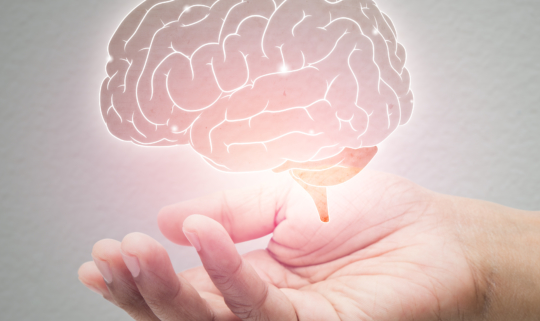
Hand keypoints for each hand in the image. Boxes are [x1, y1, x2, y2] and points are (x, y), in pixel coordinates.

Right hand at [77, 170, 487, 319]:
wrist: (438, 231)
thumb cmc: (375, 213)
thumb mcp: (287, 194)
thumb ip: (232, 210)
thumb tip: (169, 219)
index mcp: (254, 278)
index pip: (186, 289)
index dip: (142, 277)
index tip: (101, 255)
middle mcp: (266, 309)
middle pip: (189, 316)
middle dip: (144, 290)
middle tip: (109, 256)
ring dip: (171, 288)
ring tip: (136, 252)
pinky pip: (263, 310)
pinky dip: (229, 272)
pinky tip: (203, 235)